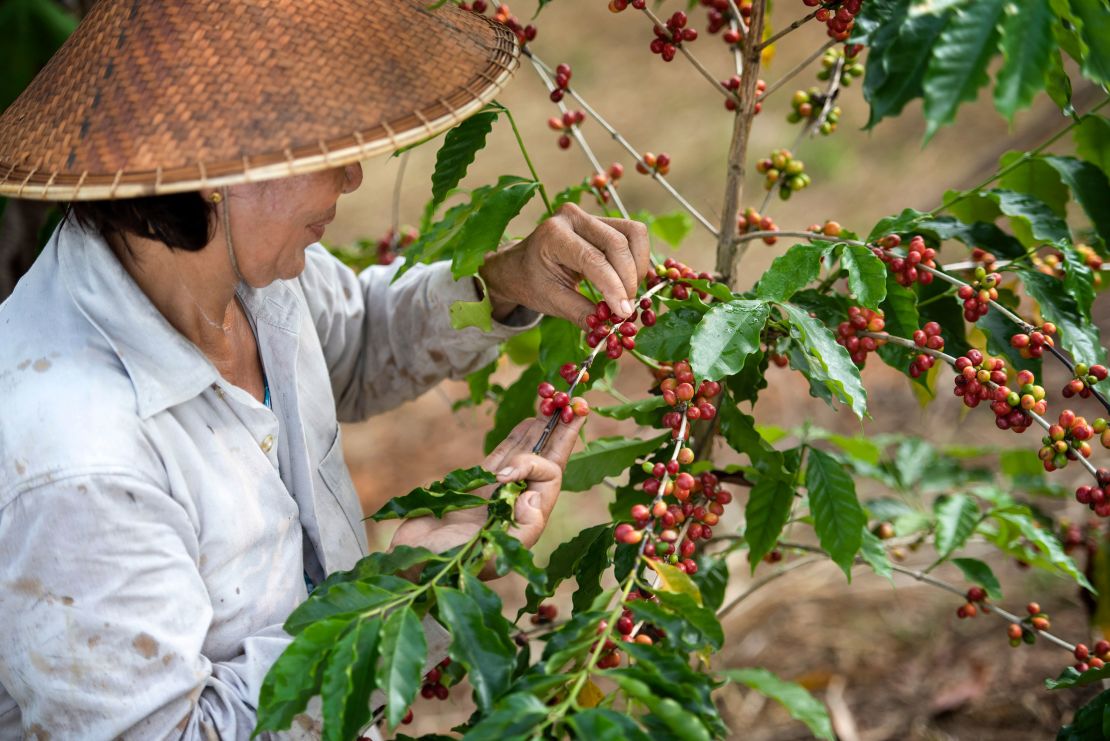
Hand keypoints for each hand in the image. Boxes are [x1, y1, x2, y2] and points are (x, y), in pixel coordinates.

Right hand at [389, 414, 584, 571]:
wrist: (415, 562)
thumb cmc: (453, 562)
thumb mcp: (495, 554)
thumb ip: (524, 528)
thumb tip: (535, 494)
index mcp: (529, 518)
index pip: (548, 475)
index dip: (535, 462)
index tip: (505, 474)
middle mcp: (519, 503)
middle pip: (548, 459)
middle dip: (560, 433)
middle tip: (576, 404)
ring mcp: (499, 493)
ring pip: (526, 454)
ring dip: (539, 431)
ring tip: (551, 407)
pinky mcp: (477, 487)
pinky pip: (502, 456)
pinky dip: (514, 439)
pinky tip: (526, 424)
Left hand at [478, 202, 651, 328]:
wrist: (519, 266)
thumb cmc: (531, 283)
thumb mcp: (551, 301)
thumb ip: (580, 313)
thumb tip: (610, 330)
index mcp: (553, 234)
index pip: (593, 259)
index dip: (614, 287)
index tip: (624, 313)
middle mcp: (572, 217)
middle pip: (618, 243)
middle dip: (629, 278)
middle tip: (627, 308)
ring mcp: (589, 215)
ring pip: (632, 234)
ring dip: (638, 266)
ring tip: (628, 293)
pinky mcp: (602, 221)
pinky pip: (632, 235)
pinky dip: (637, 259)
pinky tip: (630, 281)